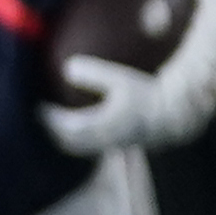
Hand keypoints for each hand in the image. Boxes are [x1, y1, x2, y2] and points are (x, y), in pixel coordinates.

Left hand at [43, 55, 169, 154]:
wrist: (176, 113)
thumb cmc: (148, 92)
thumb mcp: (120, 79)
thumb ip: (94, 74)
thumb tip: (67, 66)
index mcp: (102, 126)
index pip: (66, 127)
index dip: (49, 119)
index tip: (38, 106)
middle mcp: (105, 140)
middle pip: (68, 142)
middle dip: (52, 131)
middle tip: (40, 117)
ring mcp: (113, 144)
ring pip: (80, 148)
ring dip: (64, 137)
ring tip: (53, 123)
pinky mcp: (122, 145)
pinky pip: (92, 147)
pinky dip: (79, 140)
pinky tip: (77, 127)